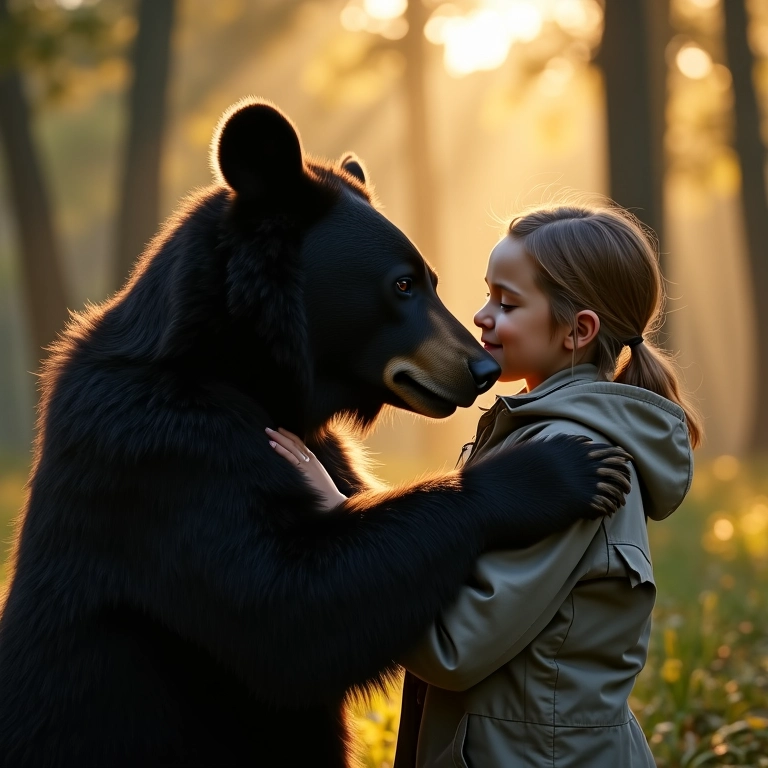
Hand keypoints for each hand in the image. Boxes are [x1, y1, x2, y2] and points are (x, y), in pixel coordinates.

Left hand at [267, 427, 347, 510]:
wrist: (332, 500)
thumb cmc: (323, 492)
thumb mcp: (315, 476)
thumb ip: (306, 470)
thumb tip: (296, 469)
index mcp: (313, 459)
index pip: (299, 443)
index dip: (288, 435)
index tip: (279, 430)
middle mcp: (310, 458)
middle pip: (293, 442)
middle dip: (280, 434)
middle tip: (268, 428)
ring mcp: (306, 463)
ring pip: (290, 447)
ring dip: (278, 438)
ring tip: (268, 432)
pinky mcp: (303, 470)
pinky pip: (290, 457)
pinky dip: (281, 449)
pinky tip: (272, 444)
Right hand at [461, 434, 632, 550]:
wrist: (474, 504)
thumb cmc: (482, 488)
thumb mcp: (504, 461)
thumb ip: (522, 458)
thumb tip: (521, 464)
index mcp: (546, 445)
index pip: (584, 444)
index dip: (597, 456)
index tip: (602, 466)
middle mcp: (563, 456)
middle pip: (605, 457)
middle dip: (616, 469)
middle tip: (623, 483)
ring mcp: (570, 476)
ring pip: (611, 478)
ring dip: (619, 488)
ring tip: (620, 499)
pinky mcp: (574, 500)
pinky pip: (606, 500)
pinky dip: (609, 506)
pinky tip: (605, 513)